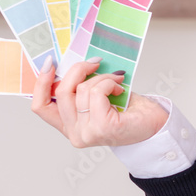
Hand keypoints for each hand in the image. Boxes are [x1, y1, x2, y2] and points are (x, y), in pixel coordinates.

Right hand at [30, 58, 167, 147]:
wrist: (156, 125)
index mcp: (69, 126)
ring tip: (115, 81)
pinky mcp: (102, 127)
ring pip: (81, 90)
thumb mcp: (96, 98)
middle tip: (95, 63)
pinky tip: (118, 89)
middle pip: (60, 92)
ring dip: (101, 77)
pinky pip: (96, 92)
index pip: (40, 107)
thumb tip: (69, 62)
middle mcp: (74, 133)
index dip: (41, 82)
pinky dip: (108, 83)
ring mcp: (87, 133)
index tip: (51, 62)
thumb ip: (79, 88)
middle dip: (78, 70)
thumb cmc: (129, 111)